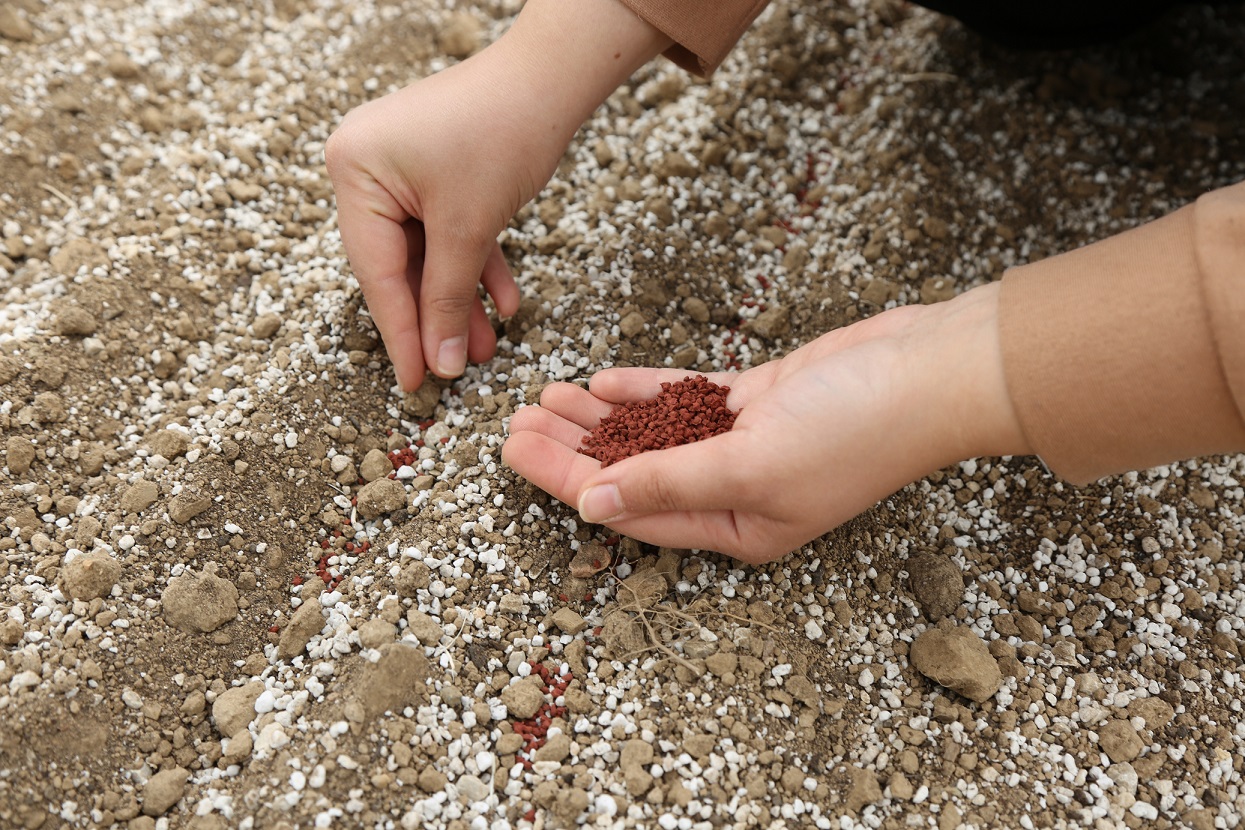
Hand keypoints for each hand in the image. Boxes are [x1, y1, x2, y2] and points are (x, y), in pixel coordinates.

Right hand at [325, 0, 670, 389]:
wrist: (552, 77)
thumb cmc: (503, 134)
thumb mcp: (469, 227)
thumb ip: (447, 299)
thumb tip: (439, 364)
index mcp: (355, 170)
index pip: (375, 270)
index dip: (400, 332)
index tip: (414, 383)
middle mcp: (366, 166)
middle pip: (398, 264)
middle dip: (435, 316)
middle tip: (454, 371)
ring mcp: (400, 167)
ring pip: (429, 252)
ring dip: (458, 299)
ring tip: (485, 349)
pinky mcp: (435, 170)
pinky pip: (449, 230)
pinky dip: (475, 264)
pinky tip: (503, 305)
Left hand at [503, 283, 1030, 561]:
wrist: (925, 372)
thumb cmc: (853, 431)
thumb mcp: (750, 466)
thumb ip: (669, 483)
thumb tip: (594, 505)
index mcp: (736, 528)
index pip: (631, 510)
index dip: (567, 482)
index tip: (516, 454)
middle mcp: (735, 493)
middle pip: (632, 473)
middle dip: (571, 450)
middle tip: (515, 423)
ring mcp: (744, 444)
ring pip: (652, 435)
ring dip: (598, 420)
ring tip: (543, 398)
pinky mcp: (756, 400)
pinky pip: (684, 399)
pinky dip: (643, 392)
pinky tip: (600, 383)